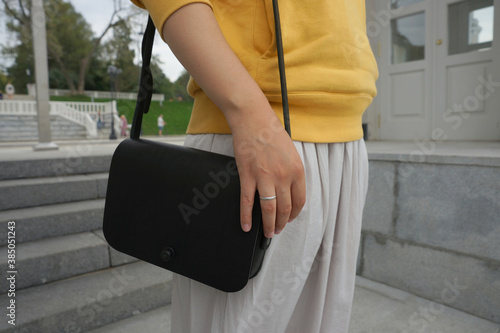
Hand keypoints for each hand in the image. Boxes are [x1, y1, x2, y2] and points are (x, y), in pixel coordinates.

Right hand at [231, 110, 305, 237]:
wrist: (253, 119)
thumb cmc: (272, 133)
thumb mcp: (291, 152)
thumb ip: (292, 172)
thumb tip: (288, 190)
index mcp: (297, 170)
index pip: (299, 201)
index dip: (294, 214)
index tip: (289, 220)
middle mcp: (283, 176)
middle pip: (285, 208)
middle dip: (281, 223)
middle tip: (276, 230)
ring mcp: (265, 177)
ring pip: (269, 209)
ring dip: (268, 225)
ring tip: (267, 233)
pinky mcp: (248, 175)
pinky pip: (247, 201)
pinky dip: (246, 216)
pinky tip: (246, 226)